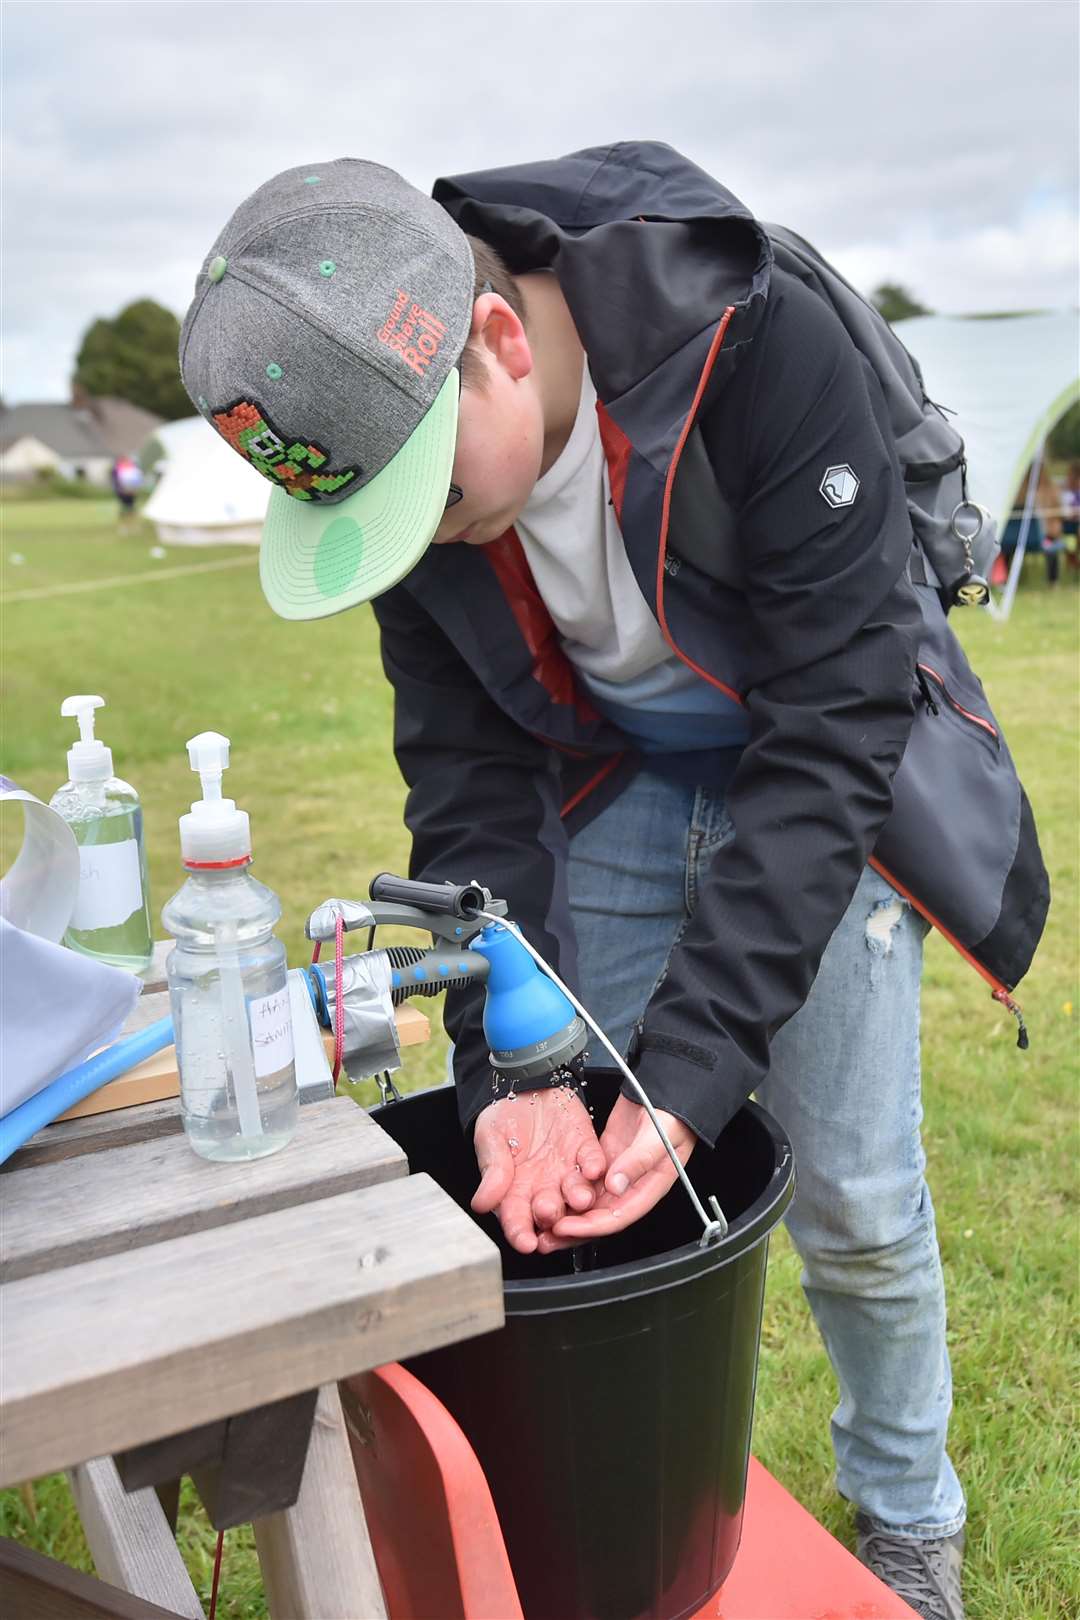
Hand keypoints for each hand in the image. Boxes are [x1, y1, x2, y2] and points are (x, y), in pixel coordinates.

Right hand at [472, 1086, 607, 1254]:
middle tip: (549, 1211)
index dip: (520, 1232)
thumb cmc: (503, 1116)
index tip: (526, 1242)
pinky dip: (594, 1165)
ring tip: (579, 1197)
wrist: (524, 1084)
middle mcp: (544, 1187)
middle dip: (551, 1215)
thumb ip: (491, 1171)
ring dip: (578, 1197)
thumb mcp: (490, 1139)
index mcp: (516, 1191)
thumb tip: (482, 1204)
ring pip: (576, 1193)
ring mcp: (567, 1171)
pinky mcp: (586, 1151)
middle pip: (551, 1211)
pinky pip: (594, 1162)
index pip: (517, 1219)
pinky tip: (592, 1167)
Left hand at [541, 1092, 697, 1251]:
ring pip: (589, 1203)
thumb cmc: (672, 1117)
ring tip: (541, 1222)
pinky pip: (584, 1182)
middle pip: (600, 1217)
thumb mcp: (658, 1137)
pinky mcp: (604, 1161)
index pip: (618, 1217)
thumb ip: (638, 1161)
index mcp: (649, 1189)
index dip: (591, 1226)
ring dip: (568, 1214)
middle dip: (573, 1229)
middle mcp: (631, 1188)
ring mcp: (616, 1175)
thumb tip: (616, 1186)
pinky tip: (549, 1195)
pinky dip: (568, 1190)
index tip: (566, 1228)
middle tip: (546, 1238)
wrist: (666, 1094)